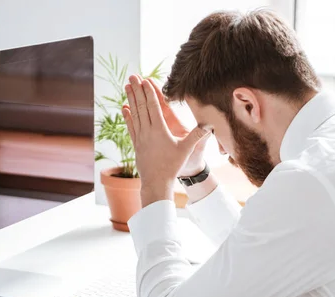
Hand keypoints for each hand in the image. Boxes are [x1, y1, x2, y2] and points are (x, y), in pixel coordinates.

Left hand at [122, 76, 209, 206]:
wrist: (156, 182)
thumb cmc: (173, 166)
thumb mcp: (186, 150)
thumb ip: (197, 136)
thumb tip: (210, 125)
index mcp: (159, 130)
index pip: (153, 106)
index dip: (149, 92)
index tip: (145, 80)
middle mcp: (147, 132)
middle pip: (141, 106)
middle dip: (137, 90)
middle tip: (132, 76)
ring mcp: (140, 138)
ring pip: (134, 114)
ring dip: (130, 99)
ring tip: (127, 86)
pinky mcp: (136, 144)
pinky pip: (130, 126)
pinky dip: (128, 116)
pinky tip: (124, 108)